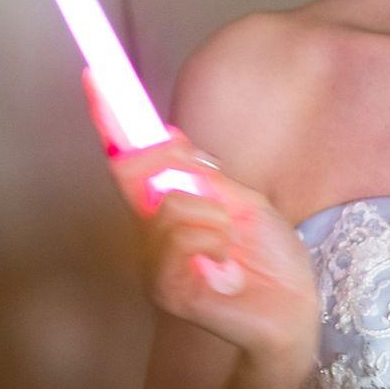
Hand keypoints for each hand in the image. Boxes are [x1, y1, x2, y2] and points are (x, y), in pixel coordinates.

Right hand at [83, 70, 318, 365]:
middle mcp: (151, 236)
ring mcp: (154, 265)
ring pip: (172, 207)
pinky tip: (229, 274)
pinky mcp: (167, 290)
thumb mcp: (243, 203)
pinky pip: (186, 240)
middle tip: (230, 216)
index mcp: (168, 210)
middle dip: (196, 180)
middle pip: (144, 172)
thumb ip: (202, 175)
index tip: (97, 75)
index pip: (130, 158)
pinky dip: (220, 248)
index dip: (112, 116)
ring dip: (218, 222)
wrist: (292, 313)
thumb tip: (165, 136)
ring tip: (233, 254)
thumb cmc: (269, 261)